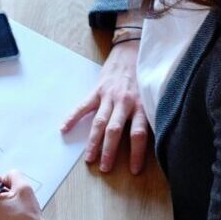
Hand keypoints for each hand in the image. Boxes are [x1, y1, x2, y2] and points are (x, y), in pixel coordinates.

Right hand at [63, 41, 149, 174]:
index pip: (139, 134)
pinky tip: (64, 129)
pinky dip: (72, 117)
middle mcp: (125, 102)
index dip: (137, 154)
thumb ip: (149, 114)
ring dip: (93, 142)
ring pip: (99, 122)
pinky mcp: (97, 89)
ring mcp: (109, 96)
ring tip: (89, 159)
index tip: (134, 170)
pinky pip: (83, 106)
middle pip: (115, 131)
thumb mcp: (152, 95)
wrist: (132, 48)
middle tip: (105, 169)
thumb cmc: (144, 75)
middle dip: (109, 151)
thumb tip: (157, 138)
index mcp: (141, 105)